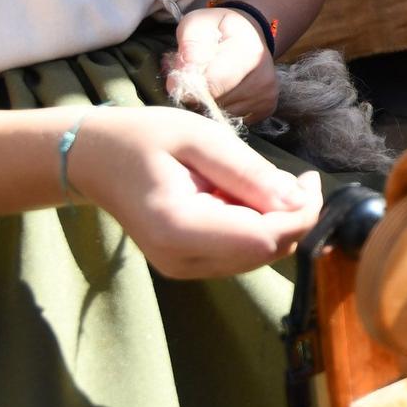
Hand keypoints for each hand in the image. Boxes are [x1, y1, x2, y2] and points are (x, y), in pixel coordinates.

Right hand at [67, 106, 321, 278]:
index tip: (310, 178)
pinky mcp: (190, 265)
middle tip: (297, 176)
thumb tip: (298, 200)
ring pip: (259, 256)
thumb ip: (247, 172)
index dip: (301, 214)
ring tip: (261, 180)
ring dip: (276, 221)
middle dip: (294, 217)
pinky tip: (244, 197)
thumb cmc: (144, 138)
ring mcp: (184, 268)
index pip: (263, 238)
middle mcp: (182, 261)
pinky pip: (242, 252)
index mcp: (179, 228)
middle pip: (266, 252)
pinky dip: (257, 226)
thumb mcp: (199, 138)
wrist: (96, 160)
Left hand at [166, 7, 276, 122]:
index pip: (211, 84)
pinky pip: (229, 119)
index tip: (180, 72)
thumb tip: (183, 78)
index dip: (187, 82)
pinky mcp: (265, 109)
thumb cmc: (218, 29)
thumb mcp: (198, 23)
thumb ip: (189, 45)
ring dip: (205, 103)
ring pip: (219, 115)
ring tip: (207, 81)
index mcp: (250, 52)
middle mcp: (264, 79)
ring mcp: (267, 97)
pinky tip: (222, 90)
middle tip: (193, 74)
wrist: (249, 34)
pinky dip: (219, 108)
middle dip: (195, 93)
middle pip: (214, 102)